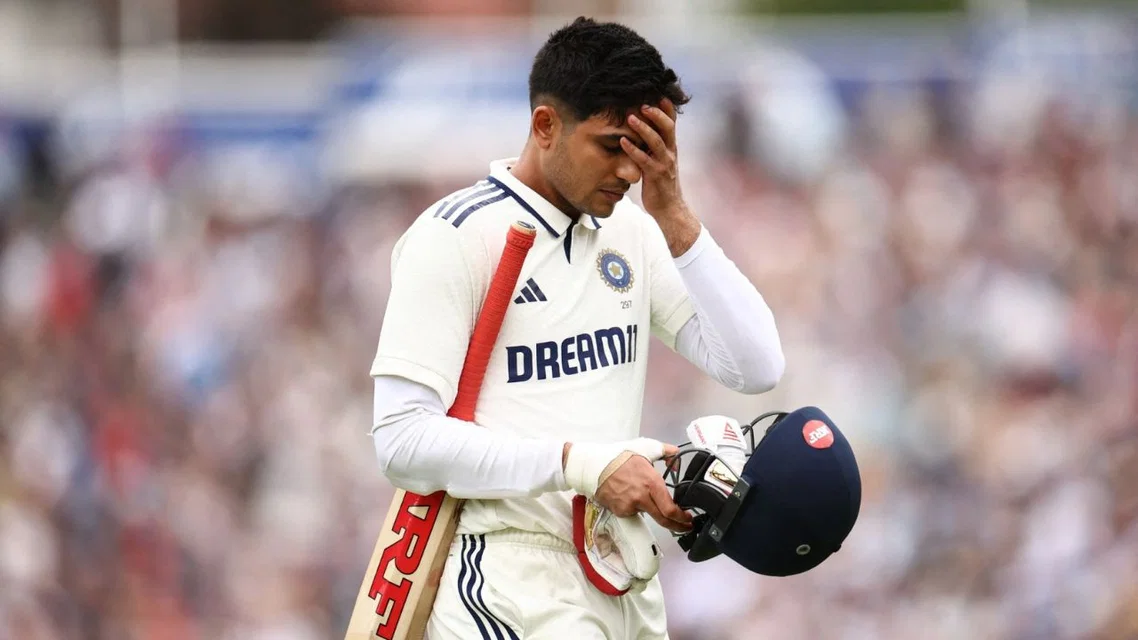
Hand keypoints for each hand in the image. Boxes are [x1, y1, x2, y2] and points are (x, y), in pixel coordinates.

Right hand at [594, 444, 691, 533]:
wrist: (594, 465)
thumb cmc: (618, 457)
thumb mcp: (646, 448)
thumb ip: (665, 451)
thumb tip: (676, 457)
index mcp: (652, 483)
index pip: (671, 509)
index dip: (682, 518)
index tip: (687, 519)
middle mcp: (642, 498)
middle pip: (663, 520)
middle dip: (677, 526)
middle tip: (683, 526)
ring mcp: (630, 506)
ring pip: (647, 514)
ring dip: (651, 510)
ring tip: (645, 496)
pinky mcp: (619, 511)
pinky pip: (632, 512)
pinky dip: (635, 506)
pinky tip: (630, 496)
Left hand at [621, 99, 685, 218]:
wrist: (669, 208)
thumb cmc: (661, 183)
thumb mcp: (660, 161)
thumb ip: (653, 146)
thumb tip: (641, 131)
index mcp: (671, 147)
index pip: (671, 123)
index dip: (666, 108)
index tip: (659, 93)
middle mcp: (670, 152)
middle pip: (668, 127)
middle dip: (656, 113)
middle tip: (643, 103)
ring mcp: (664, 164)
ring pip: (656, 142)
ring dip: (643, 128)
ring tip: (630, 117)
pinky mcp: (656, 176)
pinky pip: (644, 160)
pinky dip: (633, 150)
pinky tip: (623, 141)